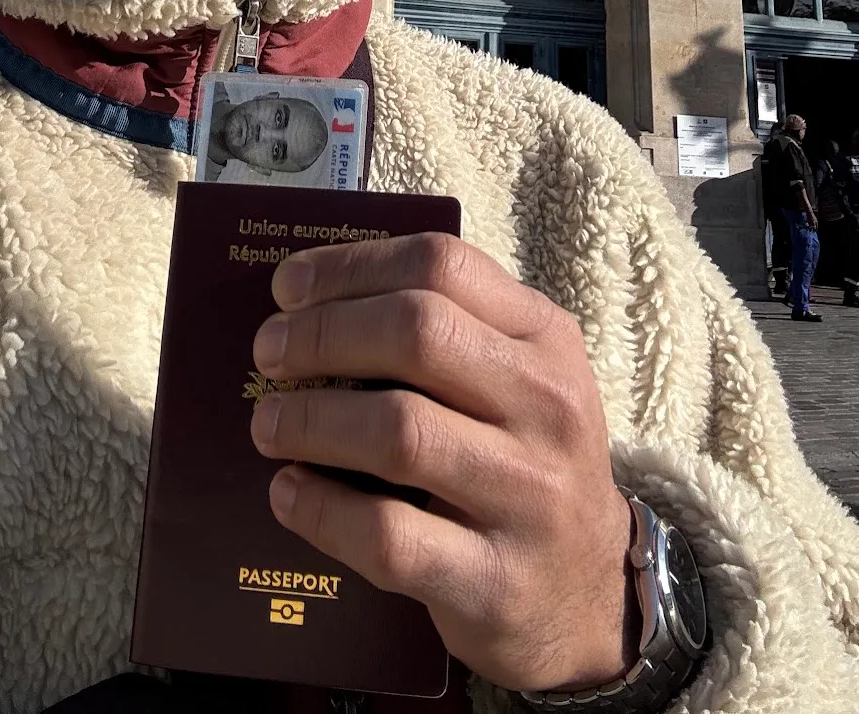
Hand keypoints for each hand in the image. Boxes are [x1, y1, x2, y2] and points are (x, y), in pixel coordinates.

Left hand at [249, 233, 636, 692]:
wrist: (590, 594)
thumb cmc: (525, 462)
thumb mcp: (518, 378)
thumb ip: (446, 329)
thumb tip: (312, 302)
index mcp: (546, 338)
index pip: (442, 265)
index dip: (351, 267)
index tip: (287, 288)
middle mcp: (547, 407)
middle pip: (416, 334)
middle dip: (322, 335)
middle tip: (268, 352)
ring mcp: (528, 497)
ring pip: (398, 432)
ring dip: (311, 420)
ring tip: (267, 424)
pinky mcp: (495, 581)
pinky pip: (388, 535)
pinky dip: (320, 509)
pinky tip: (287, 492)